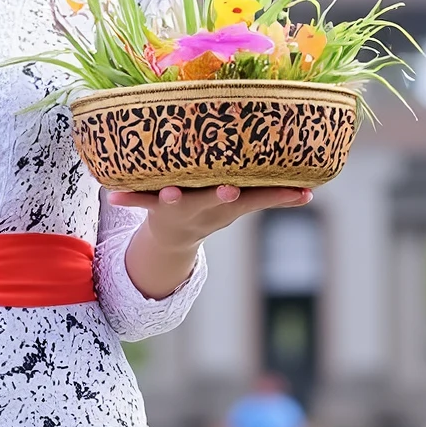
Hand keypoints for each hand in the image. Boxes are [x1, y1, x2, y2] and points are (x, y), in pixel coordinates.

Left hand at [114, 182, 311, 300]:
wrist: (173, 238)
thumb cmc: (213, 207)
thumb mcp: (244, 205)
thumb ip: (274, 196)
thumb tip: (312, 188)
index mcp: (228, 206)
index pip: (256, 200)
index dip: (273, 197)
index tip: (298, 193)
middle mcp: (205, 208)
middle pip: (214, 203)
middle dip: (221, 198)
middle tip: (230, 190)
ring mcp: (178, 208)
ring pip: (176, 203)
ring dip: (173, 198)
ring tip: (171, 193)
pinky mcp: (153, 205)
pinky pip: (139, 200)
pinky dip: (127, 197)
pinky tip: (113, 193)